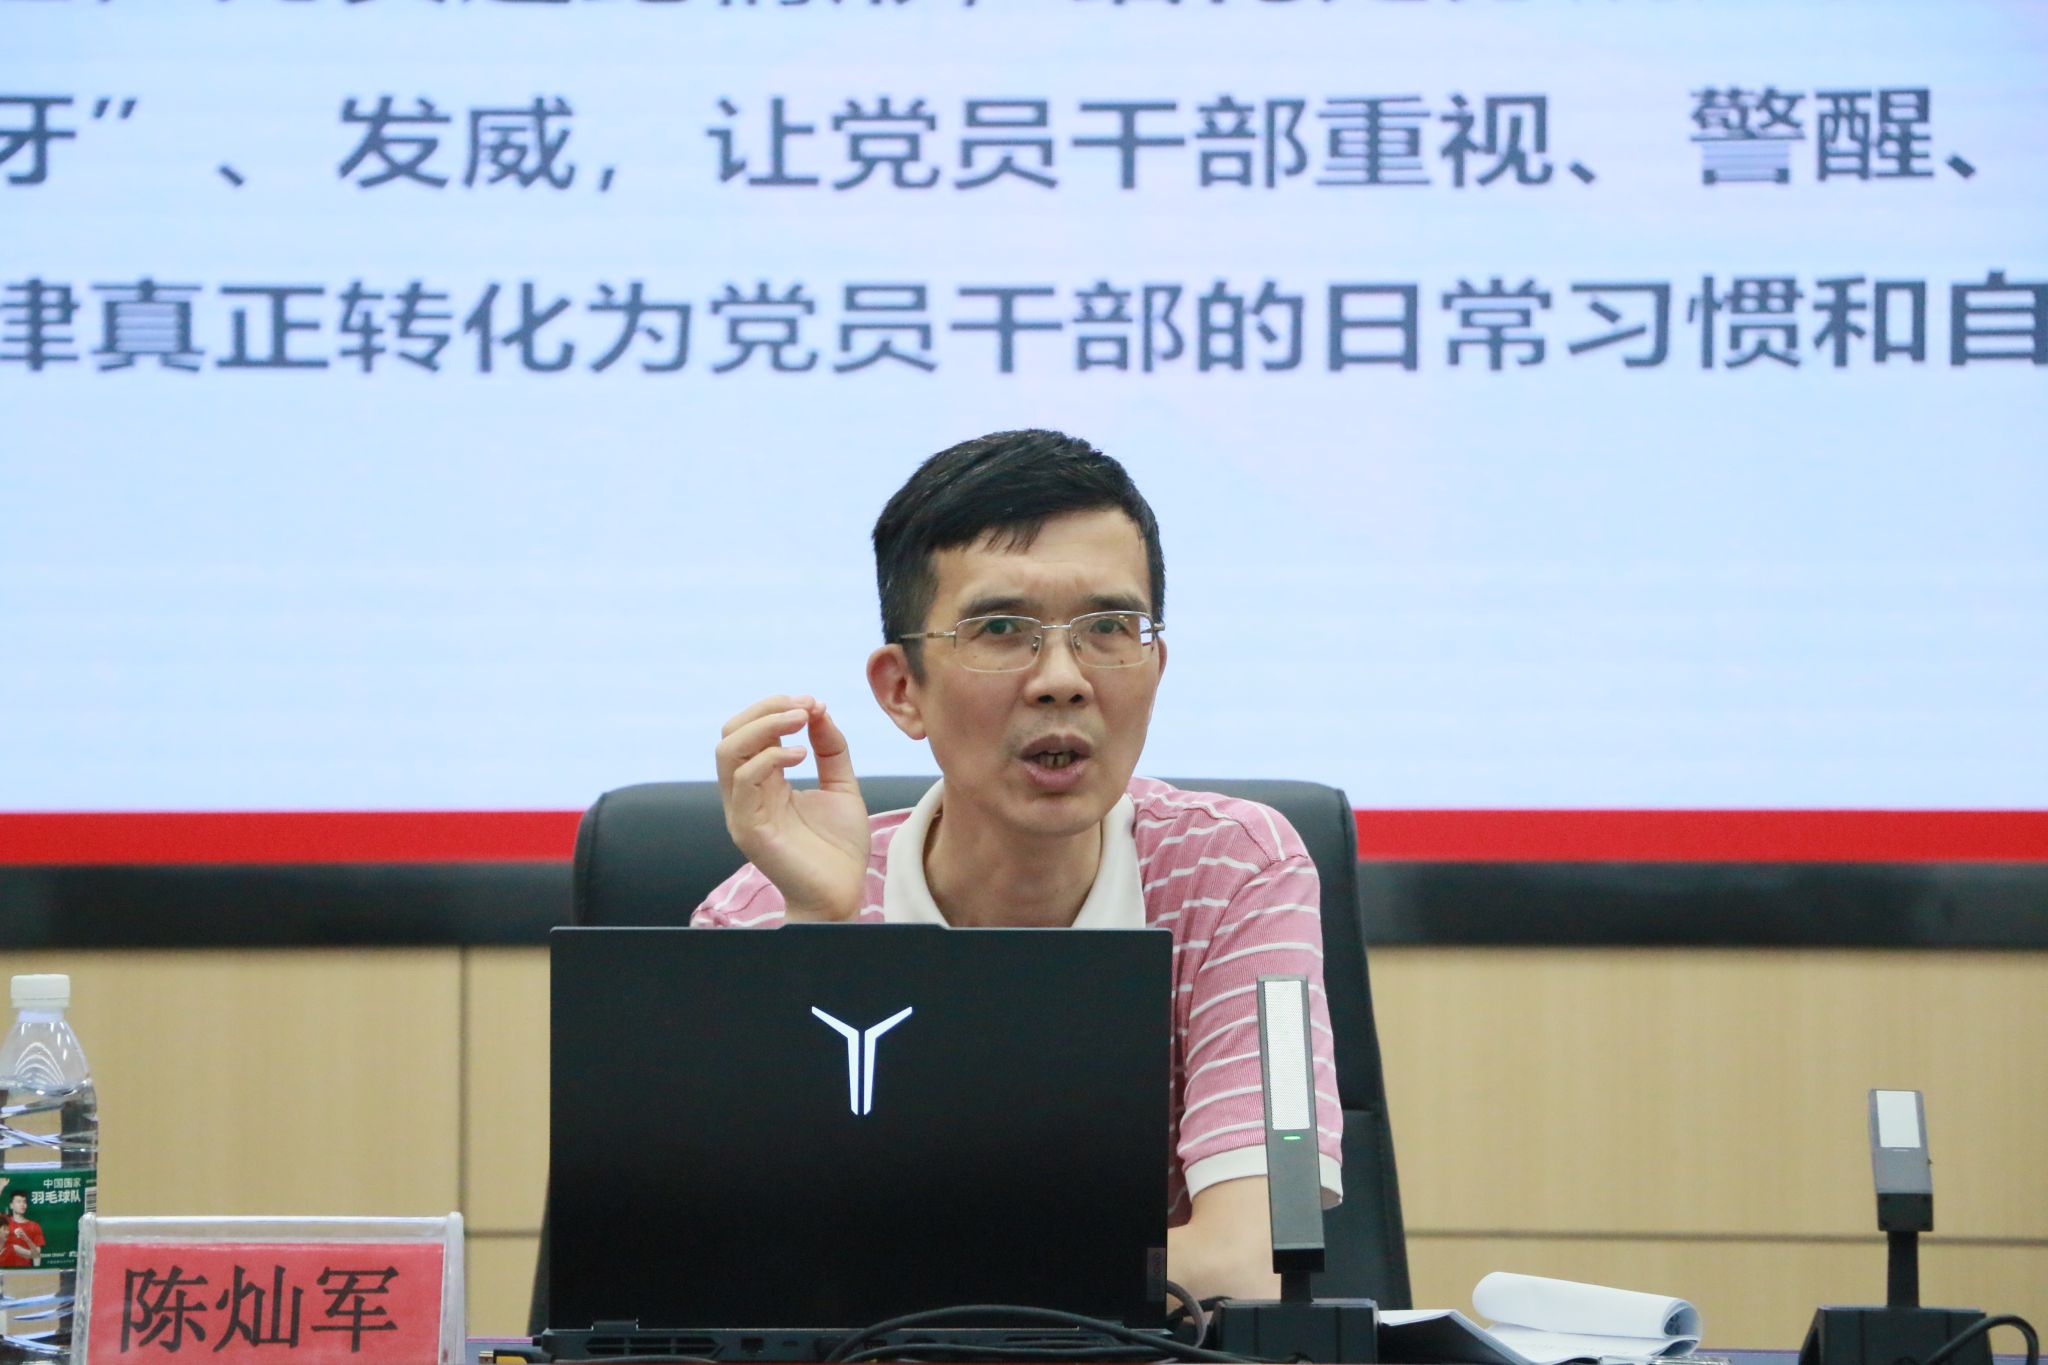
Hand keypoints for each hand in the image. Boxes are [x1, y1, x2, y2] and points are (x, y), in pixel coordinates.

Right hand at [715, 695, 870, 921]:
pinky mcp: (748, 829)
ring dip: (765, 725)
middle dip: (765, 709)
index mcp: (764, 780)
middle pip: (730, 734)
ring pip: (728, 752)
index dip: (776, 707)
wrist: (842, 893)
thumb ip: (830, 748)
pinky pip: (744, 781)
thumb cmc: (839, 847)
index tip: (813, 702)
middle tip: (804, 705)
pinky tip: (802, 755)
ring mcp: (742, 811)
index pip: (749, 730)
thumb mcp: (841, 785)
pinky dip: (771, 757)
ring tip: (801, 720)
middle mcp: (746, 793)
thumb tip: (818, 708)